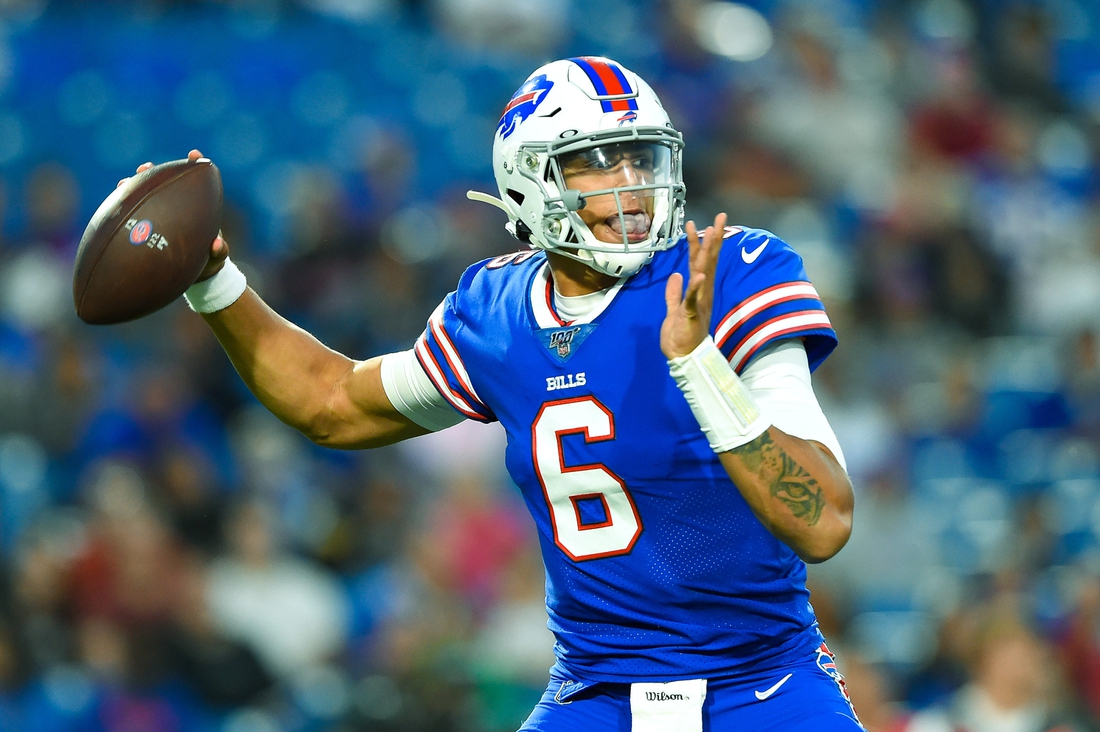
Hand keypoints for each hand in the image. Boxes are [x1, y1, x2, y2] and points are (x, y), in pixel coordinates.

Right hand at [118, 149, 228, 282]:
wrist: (194, 277)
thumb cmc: (208, 262)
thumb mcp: (216, 258)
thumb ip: (220, 251)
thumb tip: (217, 244)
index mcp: (194, 209)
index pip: (193, 183)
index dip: (193, 166)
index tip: (194, 155)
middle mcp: (174, 208)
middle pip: (162, 184)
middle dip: (153, 173)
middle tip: (146, 166)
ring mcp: (158, 218)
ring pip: (143, 198)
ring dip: (133, 189)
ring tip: (124, 183)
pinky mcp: (144, 230)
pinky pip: (132, 219)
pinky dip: (123, 212)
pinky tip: (112, 209)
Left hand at [660, 212, 726, 358]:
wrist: (684, 359)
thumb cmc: (680, 337)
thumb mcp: (674, 309)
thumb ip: (674, 293)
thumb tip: (675, 274)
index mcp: (698, 292)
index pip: (701, 262)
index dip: (702, 242)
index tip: (706, 223)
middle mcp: (702, 294)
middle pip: (708, 261)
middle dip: (713, 239)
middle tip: (720, 217)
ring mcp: (699, 303)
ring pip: (704, 274)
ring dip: (706, 253)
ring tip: (710, 233)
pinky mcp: (691, 315)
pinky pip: (693, 299)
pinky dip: (696, 287)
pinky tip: (699, 275)